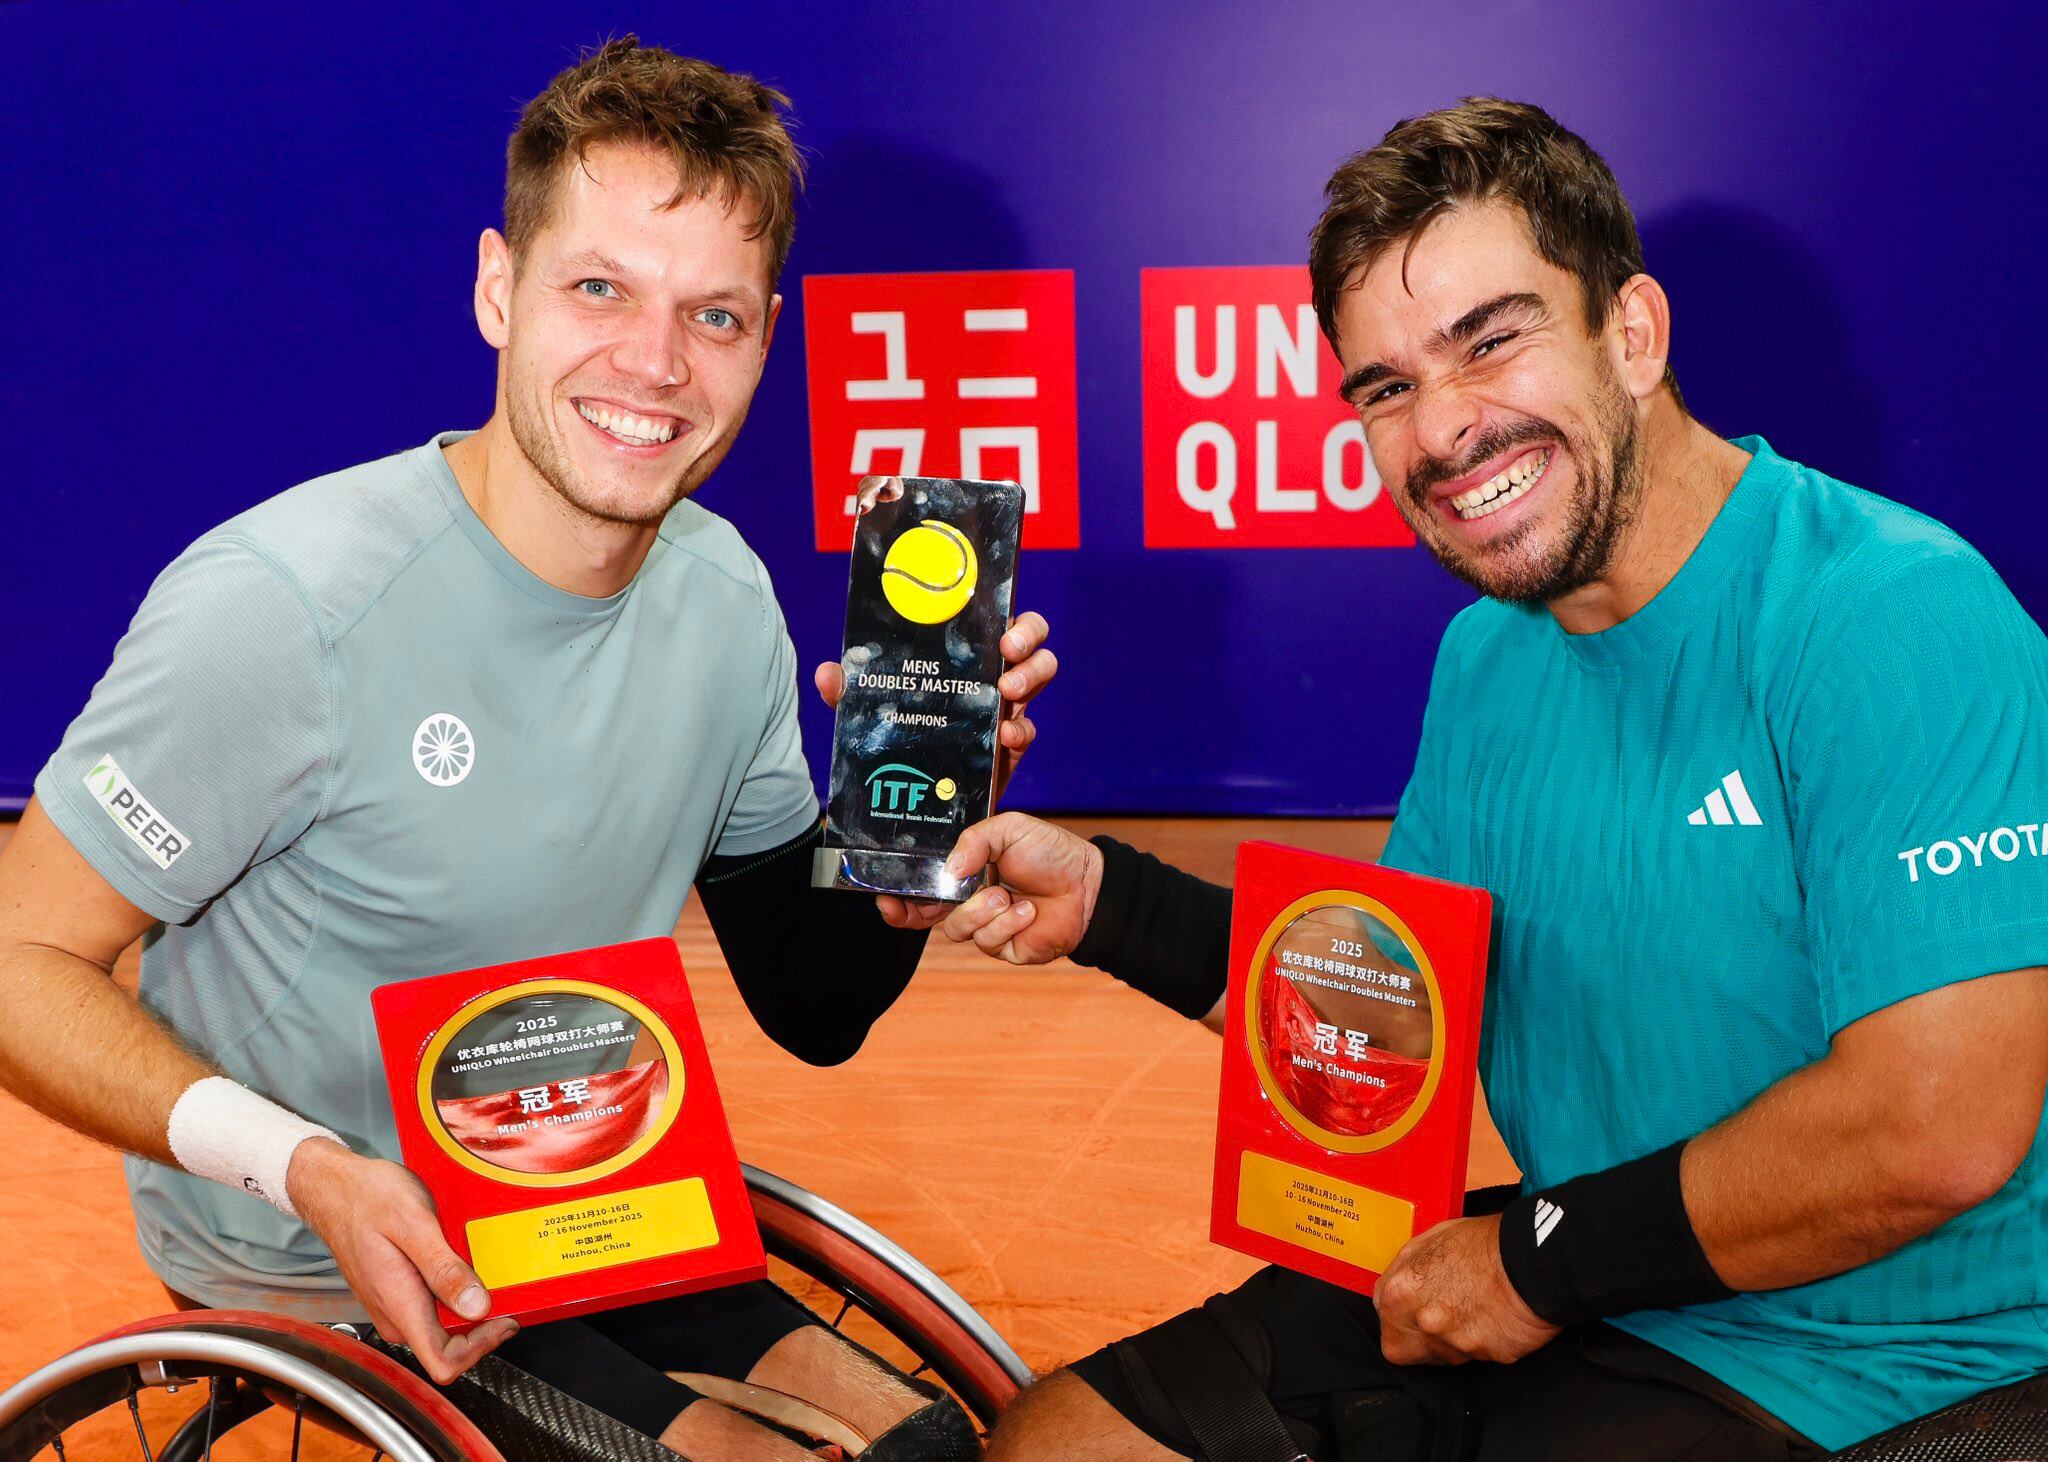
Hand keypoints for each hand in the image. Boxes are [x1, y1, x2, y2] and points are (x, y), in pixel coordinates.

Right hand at [288, 1138, 518, 1383]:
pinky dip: (456, 1292)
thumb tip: (477, 1307)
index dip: (480, 1348)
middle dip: (482, 1326)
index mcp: (400, 1306)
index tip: (504, 1319)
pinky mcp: (397, 1293)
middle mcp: (395, 1315)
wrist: (335, 1189)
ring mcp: (395, 1306)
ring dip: (471, 1307)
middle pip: (448, 1347)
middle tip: (506, 1289)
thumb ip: (444, 1269)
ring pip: (442, 1327)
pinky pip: (433, 1306)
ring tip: (488, 1273)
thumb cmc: (368, 1199)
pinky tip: (466, 1265)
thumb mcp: (414, 1224)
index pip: (442, 1362)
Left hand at [814, 611, 1055, 803]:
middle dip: (1028, 639)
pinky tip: (1004, 737)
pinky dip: (1021, 731)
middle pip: (1032, 641)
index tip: (1000, 627)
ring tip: (1007, 693)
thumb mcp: (869, 710)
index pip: (997, 619)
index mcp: (963, 656)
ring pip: (1040, 676)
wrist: (911, 794)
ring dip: (1031, 677)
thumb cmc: (896, 735)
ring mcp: (1004, 709)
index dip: (1007, 614)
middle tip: (1007, 653)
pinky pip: (1028, 731)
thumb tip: (829, 674)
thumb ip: (849, 693)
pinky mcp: (1009, 746)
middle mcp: (990, 675)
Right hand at [878, 812, 1102, 964]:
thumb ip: (974, 841)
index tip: (884, 895)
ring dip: (981, 911)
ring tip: (1005, 896)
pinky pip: (989, 942)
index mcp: (965, 873)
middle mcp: (970, 902)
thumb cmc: (1050, 852)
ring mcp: (987, 927)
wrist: (1088, 883)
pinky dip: (1007, 924)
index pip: (923, 888)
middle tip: (913, 904)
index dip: (900, 896)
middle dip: (914, 913)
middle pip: (926, 916)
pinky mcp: (1005, 949)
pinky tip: (1027, 911)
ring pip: (958, 929)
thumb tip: (948, 869)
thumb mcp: (1008, 828)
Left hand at [1374, 1215, 1558, 1365]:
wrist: (1532, 1262)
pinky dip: (1483, 1342)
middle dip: (1420, 1336)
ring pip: (1441, 1355)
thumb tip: (1399, 1285)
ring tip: (1475, 1310)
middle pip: (1404, 1346)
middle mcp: (1421, 1323)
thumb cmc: (1484, 1243)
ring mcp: (1452, 1345)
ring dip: (1452, 1340)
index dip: (1400, 1309)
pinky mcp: (1484, 1358)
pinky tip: (1494, 1318)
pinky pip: (1476, 1356)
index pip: (1383, 1314)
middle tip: (1444, 1314)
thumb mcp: (1432, 1239)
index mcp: (1399, 1291)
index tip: (1414, 1305)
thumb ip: (1407, 1268)